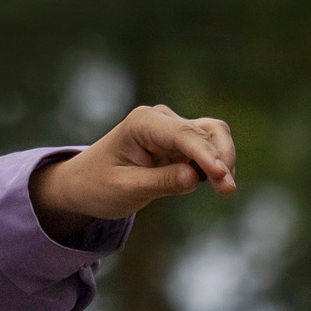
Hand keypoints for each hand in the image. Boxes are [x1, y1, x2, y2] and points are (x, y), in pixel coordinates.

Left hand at [29, 104, 237, 232]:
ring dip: (223, 160)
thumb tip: (195, 177)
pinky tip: (214, 184)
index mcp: (142, 123)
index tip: (221, 176)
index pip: (183, 135)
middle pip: (206, 131)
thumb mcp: (126, 189)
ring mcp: (172, 128)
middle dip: (221, 158)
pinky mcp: (179, 143)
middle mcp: (160, 119)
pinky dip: (215, 164)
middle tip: (227, 191)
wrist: (84, 184)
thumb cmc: (98, 185)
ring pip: (213, 136)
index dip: (206, 155)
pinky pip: (207, 149)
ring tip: (224, 190)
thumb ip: (161, 182)